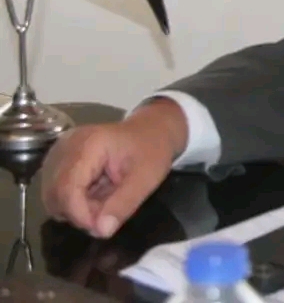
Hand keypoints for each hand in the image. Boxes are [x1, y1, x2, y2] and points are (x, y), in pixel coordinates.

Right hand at [40, 98, 187, 238]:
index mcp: (87, 145)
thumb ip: (123, 205)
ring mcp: (59, 152)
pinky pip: (56, 190)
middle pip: (55, 194)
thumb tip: (100, 232)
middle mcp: (65, 146)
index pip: (67, 189)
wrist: (151, 130)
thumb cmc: (152, 150)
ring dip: (76, 208)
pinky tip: (96, 194)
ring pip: (53, 196)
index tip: (102, 228)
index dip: (80, 215)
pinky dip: (75, 200)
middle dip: (79, 213)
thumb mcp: (146, 179)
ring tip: (104, 201)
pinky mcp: (58, 160)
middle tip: (108, 213)